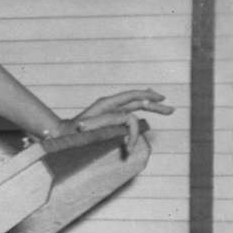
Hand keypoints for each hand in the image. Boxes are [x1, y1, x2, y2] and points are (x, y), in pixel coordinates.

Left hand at [54, 89, 173, 146]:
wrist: (61, 136)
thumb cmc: (74, 133)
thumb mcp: (93, 125)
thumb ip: (114, 120)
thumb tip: (131, 120)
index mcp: (106, 103)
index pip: (132, 97)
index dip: (148, 98)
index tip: (160, 103)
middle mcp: (109, 105)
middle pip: (136, 100)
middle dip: (154, 104)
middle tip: (170, 109)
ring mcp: (109, 112)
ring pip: (134, 107)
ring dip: (150, 109)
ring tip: (165, 110)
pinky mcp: (108, 120)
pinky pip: (127, 115)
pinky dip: (138, 115)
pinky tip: (145, 116)